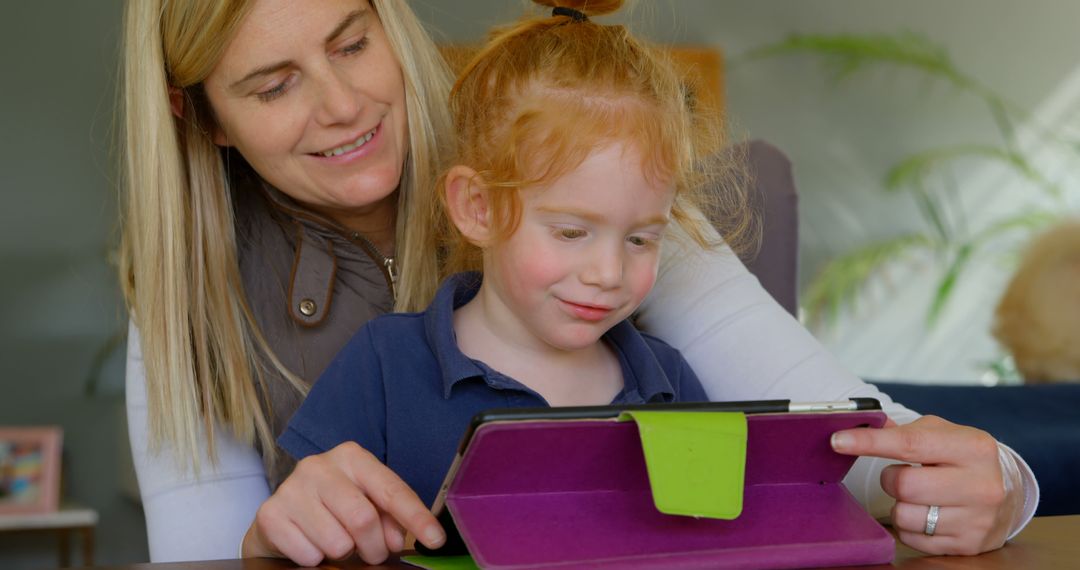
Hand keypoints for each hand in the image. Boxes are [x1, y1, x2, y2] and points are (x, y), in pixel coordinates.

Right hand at [241, 442, 444, 565]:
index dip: (416, 517)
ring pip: (337, 542)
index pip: (391, 490)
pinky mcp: (271, 514)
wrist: (280, 517)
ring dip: (345, 554)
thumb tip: (396, 540)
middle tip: (374, 554)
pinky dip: (317, 560)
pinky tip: (312, 545)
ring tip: (339, 545)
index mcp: (352, 457)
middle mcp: (319, 465)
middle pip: (363, 519)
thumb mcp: (366, 503)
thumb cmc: (333, 509)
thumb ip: (389, 518)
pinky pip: (309, 554)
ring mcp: (291, 488)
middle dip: (375, 548)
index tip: (435, 540)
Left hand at [831, 415, 1023, 554]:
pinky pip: (913, 539)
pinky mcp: (969, 544)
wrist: (1008, 493)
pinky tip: (927, 513)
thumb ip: (903, 431)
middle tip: (901, 474)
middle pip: (903, 484)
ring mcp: (978, 519)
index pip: (909, 443)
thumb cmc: (963, 458)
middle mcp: (981, 485)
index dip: (868, 442)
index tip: (838, 440)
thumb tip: (860, 427)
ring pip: (904, 514)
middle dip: (890, 478)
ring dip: (899, 504)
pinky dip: (909, 526)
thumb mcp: (942, 434)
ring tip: (920, 496)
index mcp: (974, 447)